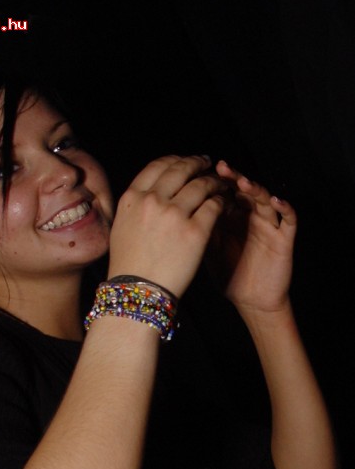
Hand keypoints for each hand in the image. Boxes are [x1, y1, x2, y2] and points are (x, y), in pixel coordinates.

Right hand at [108, 155, 226, 297]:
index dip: (175, 160)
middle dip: (197, 164)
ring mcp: (175, 215)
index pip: (158, 166)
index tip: (185, 162)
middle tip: (207, 164)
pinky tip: (224, 205)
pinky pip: (214, 206)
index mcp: (132, 198)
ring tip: (221, 186)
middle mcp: (152, 201)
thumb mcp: (122, 227)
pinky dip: (222, 202)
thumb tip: (152, 192)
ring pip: (201, 185)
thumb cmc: (130, 266)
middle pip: (181, 170)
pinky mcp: (195, 232)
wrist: (138, 292)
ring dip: (214, 182)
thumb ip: (137, 205)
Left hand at [211, 160, 297, 316]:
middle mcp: (250, 216)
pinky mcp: (284, 238)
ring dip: (255, 189)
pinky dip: (284, 207)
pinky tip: (274, 200)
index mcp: (231, 217)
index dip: (213, 181)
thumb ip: (200, 229)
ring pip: (264, 199)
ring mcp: (268, 225)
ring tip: (243, 182)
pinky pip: (288, 219)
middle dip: (232, 178)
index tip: (199, 174)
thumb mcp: (209, 251)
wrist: (251, 301)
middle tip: (220, 168)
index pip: (223, 192)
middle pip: (243, 190)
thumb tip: (180, 209)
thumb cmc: (230, 276)